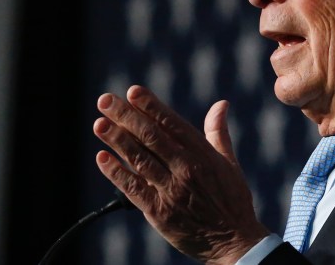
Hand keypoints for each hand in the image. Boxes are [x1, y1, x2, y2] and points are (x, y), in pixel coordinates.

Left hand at [93, 85, 268, 263]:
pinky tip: (102, 158)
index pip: (172, 124)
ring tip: (99, 123)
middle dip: (126, 116)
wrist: (235, 242)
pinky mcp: (160, 213)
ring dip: (117, 140)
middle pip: (151, 137)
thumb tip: (221, 104)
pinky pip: (134, 189)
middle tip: (105, 100)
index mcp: (203, 155)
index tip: (133, 91)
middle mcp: (186, 169)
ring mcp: (172, 191)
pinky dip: (117, 173)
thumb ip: (218, 132)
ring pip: (139, 160)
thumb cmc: (233, 200)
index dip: (151, 106)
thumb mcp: (229, 163)